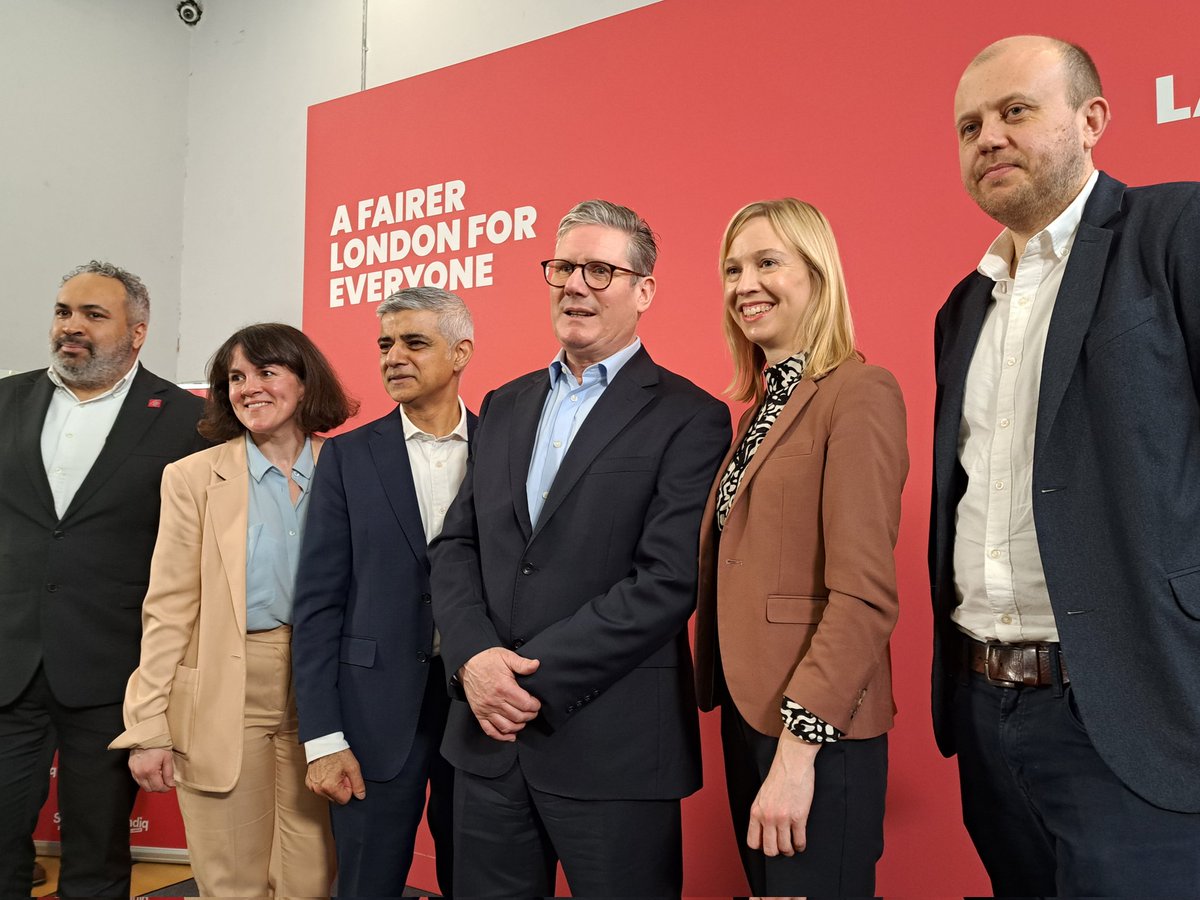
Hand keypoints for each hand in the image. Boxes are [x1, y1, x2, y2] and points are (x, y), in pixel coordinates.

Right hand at [128, 748, 174, 792]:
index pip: (158, 787)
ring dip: (152, 785)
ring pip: (143, 786)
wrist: (145, 736)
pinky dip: (145, 780)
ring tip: (158, 776)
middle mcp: (140, 773)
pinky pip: (138, 780)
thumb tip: (171, 785)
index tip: (170, 785)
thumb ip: (169, 773)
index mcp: (150, 771)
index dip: (166, 788)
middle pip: (150, 789)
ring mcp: (134, 772)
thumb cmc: (157, 745)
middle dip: (159, 787)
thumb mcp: (167, 758)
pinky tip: (151, 774)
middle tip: (165, 781)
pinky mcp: (131, 769)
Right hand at [305, 748, 365, 804]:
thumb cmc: (337, 753)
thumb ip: (358, 784)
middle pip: (336, 798)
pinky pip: (320, 789)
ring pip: (328, 794)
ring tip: (333, 772)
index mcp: (329, 787)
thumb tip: (360, 796)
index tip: (346, 777)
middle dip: (341, 787)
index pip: (344, 799)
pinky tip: (327, 773)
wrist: (324, 743)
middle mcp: (318, 789)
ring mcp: (312, 786)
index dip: (348, 788)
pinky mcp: (309, 783)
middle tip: (340, 773)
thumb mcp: (353, 767)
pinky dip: (325, 783)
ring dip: (333, 786)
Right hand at [459, 647, 540, 741]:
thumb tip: (536, 665)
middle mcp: (494, 701)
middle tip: (533, 712)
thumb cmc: (487, 660)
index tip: (537, 704)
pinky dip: (502, 736)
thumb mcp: (506, 656)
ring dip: (518, 726)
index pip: (525, 704)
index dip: (535, 706)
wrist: (467, 664)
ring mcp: (486, 709)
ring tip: (523, 721)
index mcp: (504, 687)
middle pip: (518, 717)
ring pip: (506, 726)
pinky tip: (511, 735)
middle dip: (529, 716)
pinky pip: (490, 730)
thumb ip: (522, 663)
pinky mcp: (479, 714)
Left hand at [747, 730, 819, 856]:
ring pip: (785, 848)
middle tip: (782, 848)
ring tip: (792, 847)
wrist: (792, 764)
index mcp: (756, 812)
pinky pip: (799, 840)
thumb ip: (761, 813)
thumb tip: (765, 830)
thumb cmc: (778, 777)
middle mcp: (767, 817)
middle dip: (777, 852)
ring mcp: (783, 818)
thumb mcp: (762, 796)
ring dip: (790, 850)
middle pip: (769, 850)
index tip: (768, 846)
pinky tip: (801, 843)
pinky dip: (800, 845)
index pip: (753, 841)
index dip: (761, 847)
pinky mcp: (799, 817)